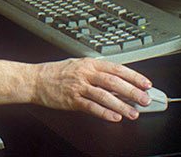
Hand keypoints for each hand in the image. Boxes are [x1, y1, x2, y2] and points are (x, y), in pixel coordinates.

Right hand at [31, 58, 151, 121]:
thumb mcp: (78, 65)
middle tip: (144, 99)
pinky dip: (104, 113)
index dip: (133, 76)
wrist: (35, 80)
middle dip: (132, 91)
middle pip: (113, 82)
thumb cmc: (56, 73)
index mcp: (89, 63)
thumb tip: (119, 84)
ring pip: (104, 96)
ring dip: (121, 105)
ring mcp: (78, 86)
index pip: (116, 68)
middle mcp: (85, 73)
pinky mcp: (71, 100)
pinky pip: (91, 107)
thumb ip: (97, 73)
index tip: (146, 84)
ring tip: (133, 113)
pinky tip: (114, 118)